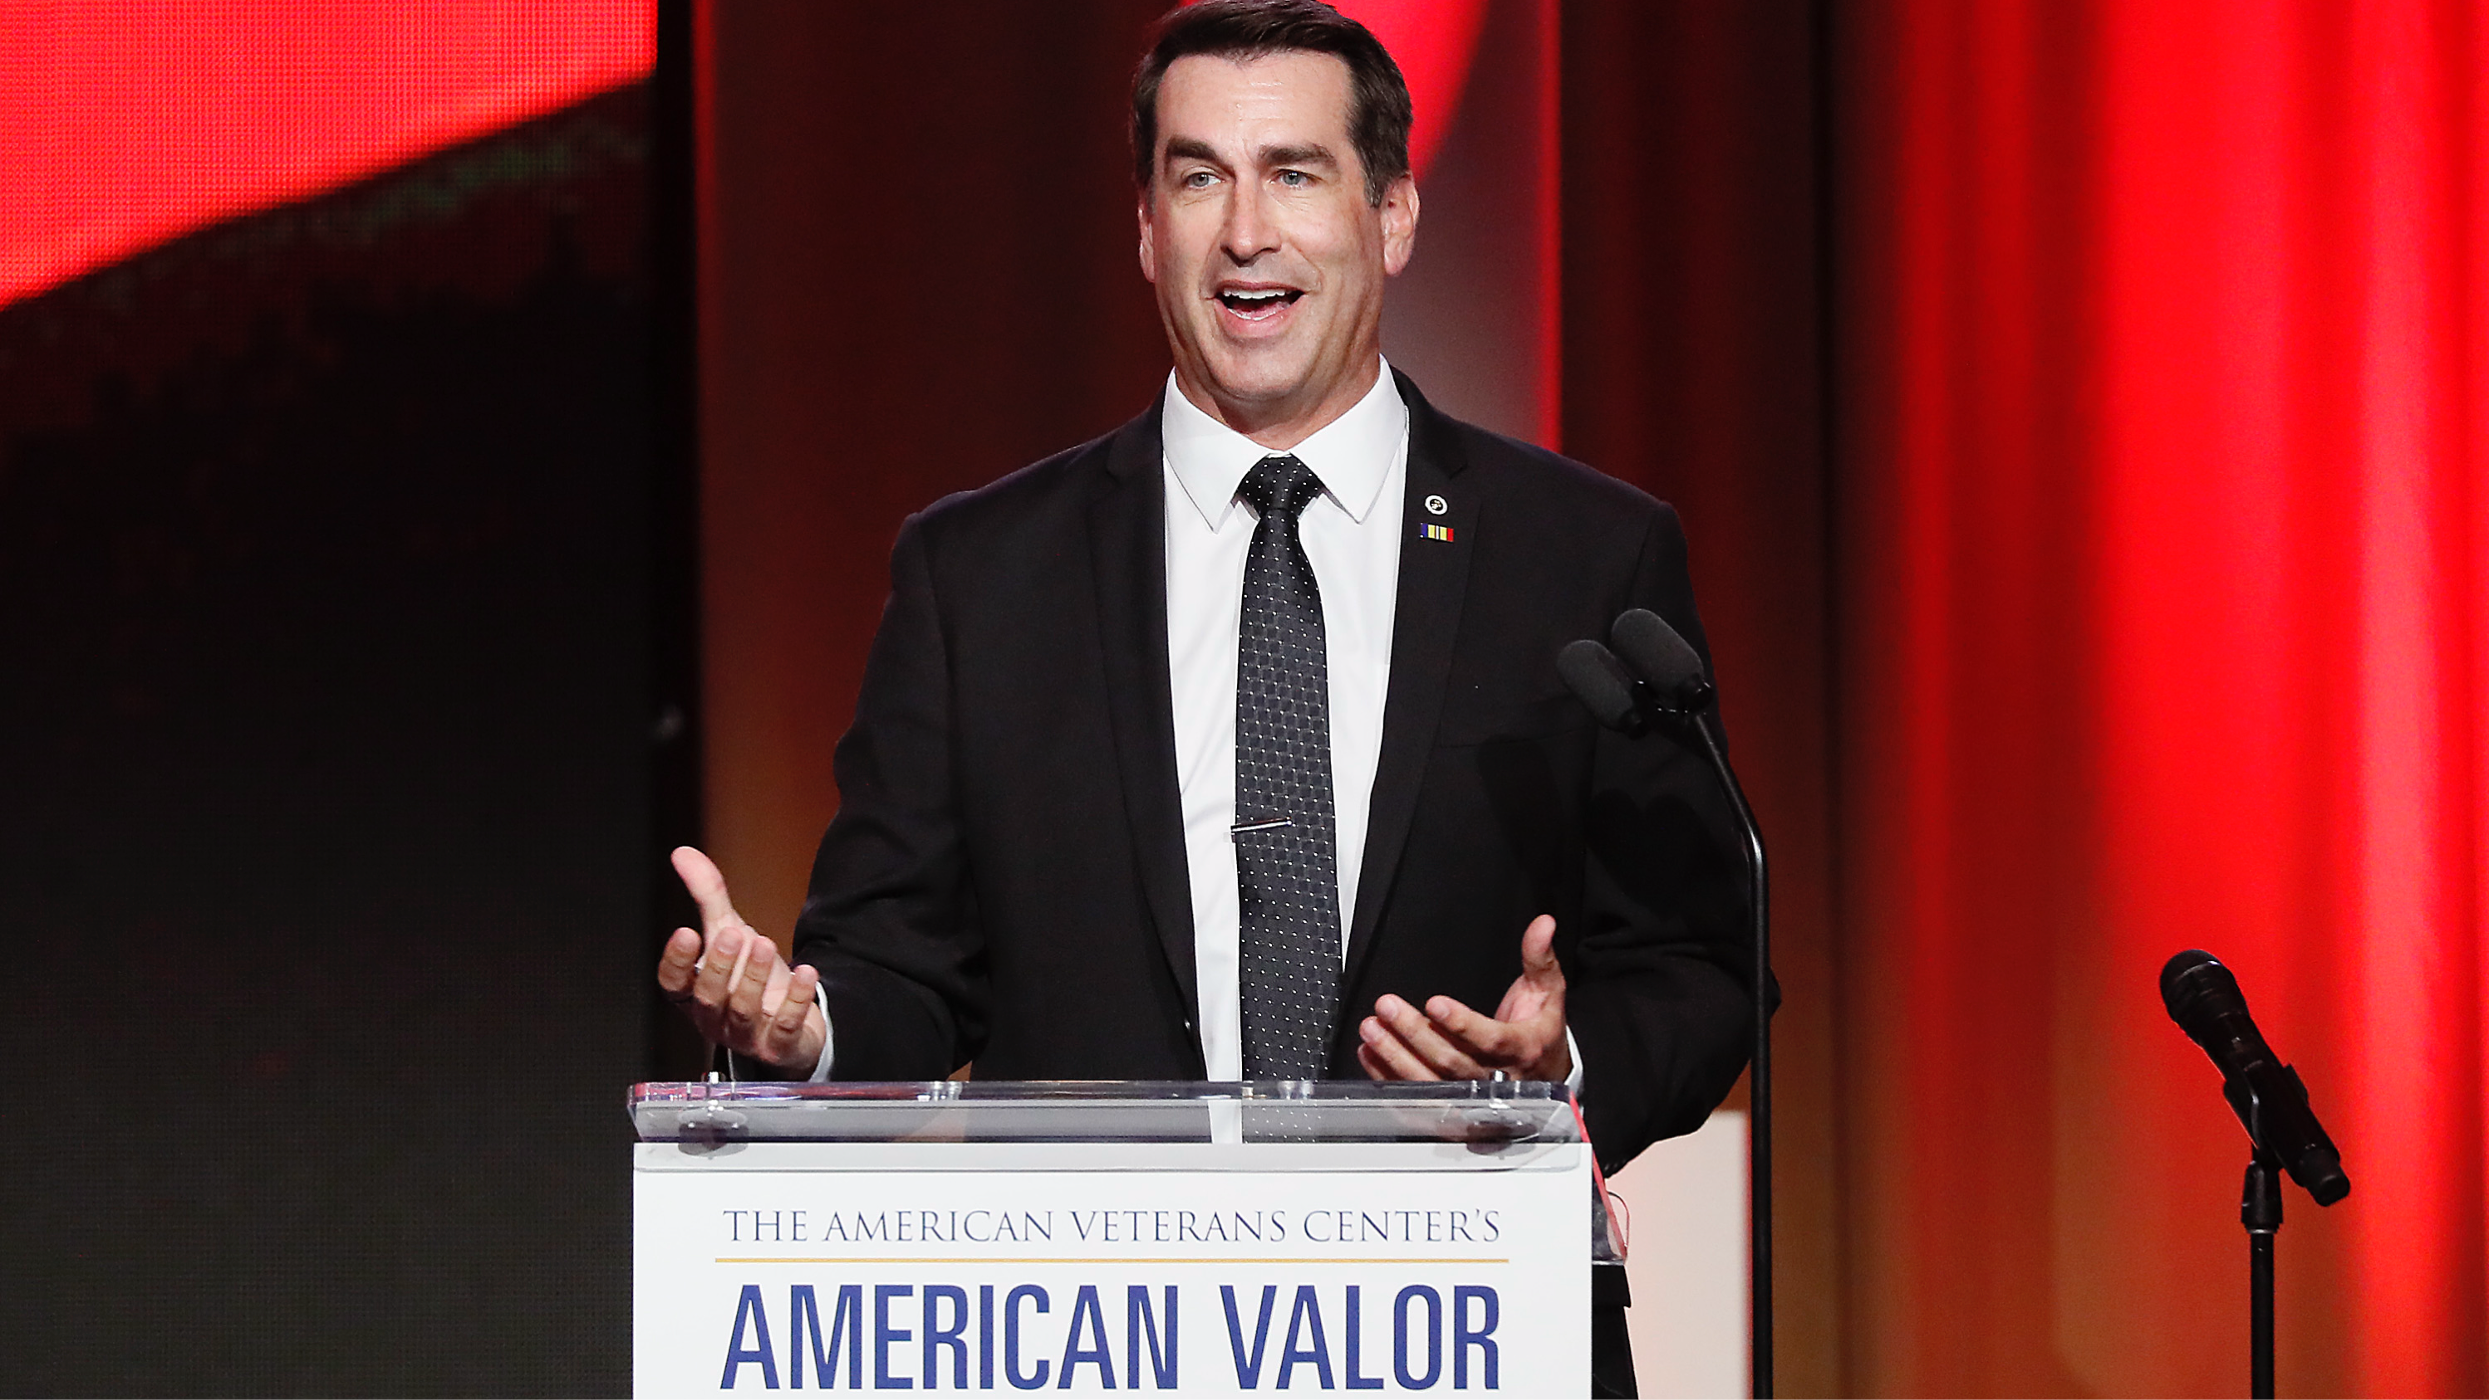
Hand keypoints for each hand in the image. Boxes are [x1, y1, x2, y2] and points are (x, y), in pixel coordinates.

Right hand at [655, 845, 825, 1073]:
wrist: (789, 1021)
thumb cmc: (749, 978)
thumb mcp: (728, 933)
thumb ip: (707, 897)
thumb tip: (683, 853)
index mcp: (694, 995)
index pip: (673, 984)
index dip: (676, 961)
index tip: (685, 932)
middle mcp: (715, 1019)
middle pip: (709, 998)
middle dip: (718, 967)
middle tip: (731, 935)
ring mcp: (747, 1037)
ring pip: (744, 1011)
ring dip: (754, 977)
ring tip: (765, 944)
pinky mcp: (779, 1046)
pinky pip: (785, 1027)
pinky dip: (796, 999)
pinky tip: (806, 972)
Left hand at [1357, 914, 1570, 1081]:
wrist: (1545, 1076)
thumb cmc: (1541, 1032)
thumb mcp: (1547, 992)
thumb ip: (1539, 957)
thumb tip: (1543, 925)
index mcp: (1522, 1050)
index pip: (1490, 1040)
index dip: (1462, 1024)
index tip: (1434, 1004)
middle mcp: (1496, 1080)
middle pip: (1451, 1061)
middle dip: (1415, 1033)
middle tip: (1386, 1007)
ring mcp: (1473, 1099)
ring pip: (1429, 1082)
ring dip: (1395, 1056)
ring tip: (1371, 1029)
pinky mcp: (1453, 1109)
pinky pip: (1417, 1098)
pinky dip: (1389, 1077)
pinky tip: (1371, 1055)